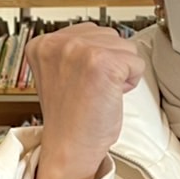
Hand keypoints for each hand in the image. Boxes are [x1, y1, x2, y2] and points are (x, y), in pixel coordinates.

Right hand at [26, 25, 144, 178]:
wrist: (69, 147)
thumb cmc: (68, 117)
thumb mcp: (58, 72)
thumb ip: (72, 51)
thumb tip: (103, 37)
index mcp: (43, 44)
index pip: (89, 31)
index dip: (93, 59)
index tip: (79, 81)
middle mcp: (59, 42)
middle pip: (109, 36)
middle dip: (109, 61)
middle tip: (91, 88)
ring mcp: (80, 51)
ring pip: (125, 48)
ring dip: (120, 71)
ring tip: (100, 92)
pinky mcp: (103, 63)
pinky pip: (136, 63)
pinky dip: (131, 82)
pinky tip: (110, 96)